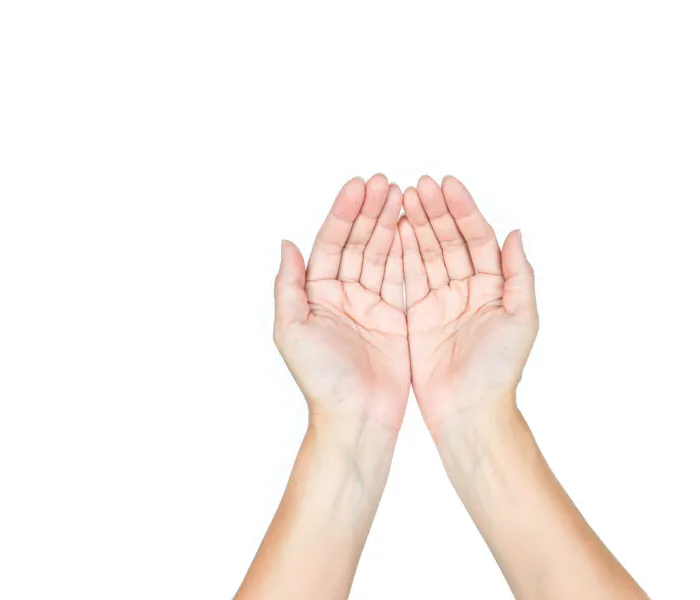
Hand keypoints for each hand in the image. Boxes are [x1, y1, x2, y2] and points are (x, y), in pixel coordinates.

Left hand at [274, 175, 409, 431]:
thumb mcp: (292, 330)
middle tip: (386, 182)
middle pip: (358, 243)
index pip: (331, 244)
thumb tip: (286, 244)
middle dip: (370, 211)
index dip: (344, 214)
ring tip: (402, 195)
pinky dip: (408, 253)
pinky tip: (413, 228)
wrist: (356, 417)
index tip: (359, 186)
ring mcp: (371, 306)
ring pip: (381, 255)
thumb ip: (288, 285)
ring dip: (389, 225)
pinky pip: (402, 278)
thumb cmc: (320, 380)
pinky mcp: (395, 319)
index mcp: (317, 295)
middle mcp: (343, 296)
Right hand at [398, 176, 538, 432]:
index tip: (447, 185)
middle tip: (419, 183)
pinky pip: (408, 277)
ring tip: (403, 196)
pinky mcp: (417, 316)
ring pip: (427, 253)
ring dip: (417, 224)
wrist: (469, 411)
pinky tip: (395, 230)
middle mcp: (467, 289)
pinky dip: (401, 253)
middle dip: (435, 210)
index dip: (463, 210)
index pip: (476, 238)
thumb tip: (514, 234)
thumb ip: (518, 275)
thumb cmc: (500, 371)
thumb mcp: (521, 319)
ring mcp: (441, 301)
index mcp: (493, 287)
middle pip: (449, 240)